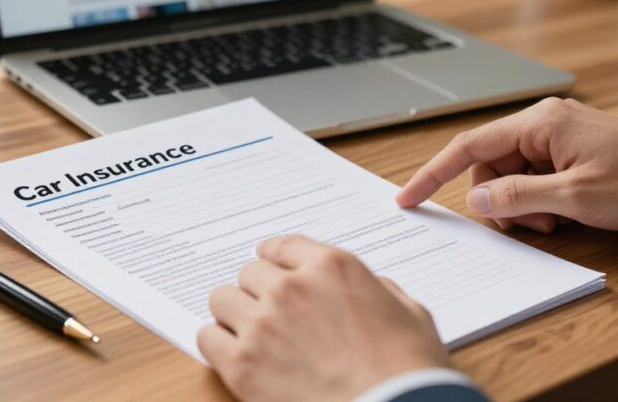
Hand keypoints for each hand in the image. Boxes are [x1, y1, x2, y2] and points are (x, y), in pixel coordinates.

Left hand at [198, 236, 449, 401]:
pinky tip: (236, 356)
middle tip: (270, 312)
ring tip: (251, 334)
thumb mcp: (410, 313)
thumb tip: (368, 291)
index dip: (274, 259)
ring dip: (235, 314)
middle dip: (259, 291)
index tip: (270, 267)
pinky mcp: (242, 365)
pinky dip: (219, 345)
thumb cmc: (410, 371)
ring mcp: (263, 324)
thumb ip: (379, 290)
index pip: (282, 246)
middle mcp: (291, 287)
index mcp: (331, 267)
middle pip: (250, 272)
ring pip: (222, 299)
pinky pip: (207, 337)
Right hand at [397, 98, 617, 233]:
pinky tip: (564, 215)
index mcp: (539, 124)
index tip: (409, 196)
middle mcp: (543, 125)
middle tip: (530, 225)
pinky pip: (533, 181)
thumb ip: (516, 196)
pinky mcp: (569, 156)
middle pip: (490, 167)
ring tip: (556, 221)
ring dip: (523, 206)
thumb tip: (476, 198)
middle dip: (500, 201)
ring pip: (510, 178)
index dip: (434, 173)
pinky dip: (539, 204)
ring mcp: (557, 140)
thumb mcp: (572, 197)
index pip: (469, 146)